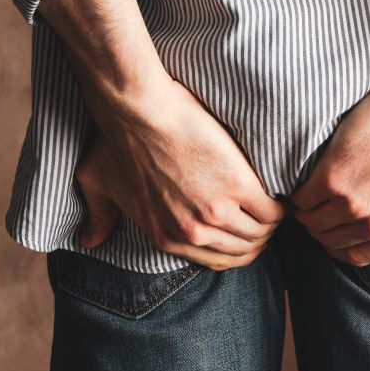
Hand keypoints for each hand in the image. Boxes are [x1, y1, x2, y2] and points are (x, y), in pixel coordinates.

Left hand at [74, 76, 286, 270]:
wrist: (138, 109)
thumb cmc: (117, 139)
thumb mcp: (98, 183)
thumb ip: (99, 216)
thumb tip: (89, 241)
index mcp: (166, 236)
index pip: (218, 261)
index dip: (237, 249)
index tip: (246, 233)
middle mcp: (192, 232)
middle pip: (244, 249)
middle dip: (258, 237)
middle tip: (265, 218)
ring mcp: (217, 211)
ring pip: (261, 232)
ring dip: (271, 222)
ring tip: (274, 204)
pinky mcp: (238, 185)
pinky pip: (272, 210)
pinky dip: (280, 205)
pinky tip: (280, 193)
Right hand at [288, 76, 369, 267]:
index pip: (358, 256)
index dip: (343, 241)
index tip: (338, 224)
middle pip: (331, 241)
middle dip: (323, 227)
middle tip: (320, 207)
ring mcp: (354, 206)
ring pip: (312, 223)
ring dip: (307, 212)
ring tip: (310, 195)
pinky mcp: (332, 180)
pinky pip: (301, 201)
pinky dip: (298, 194)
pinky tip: (305, 181)